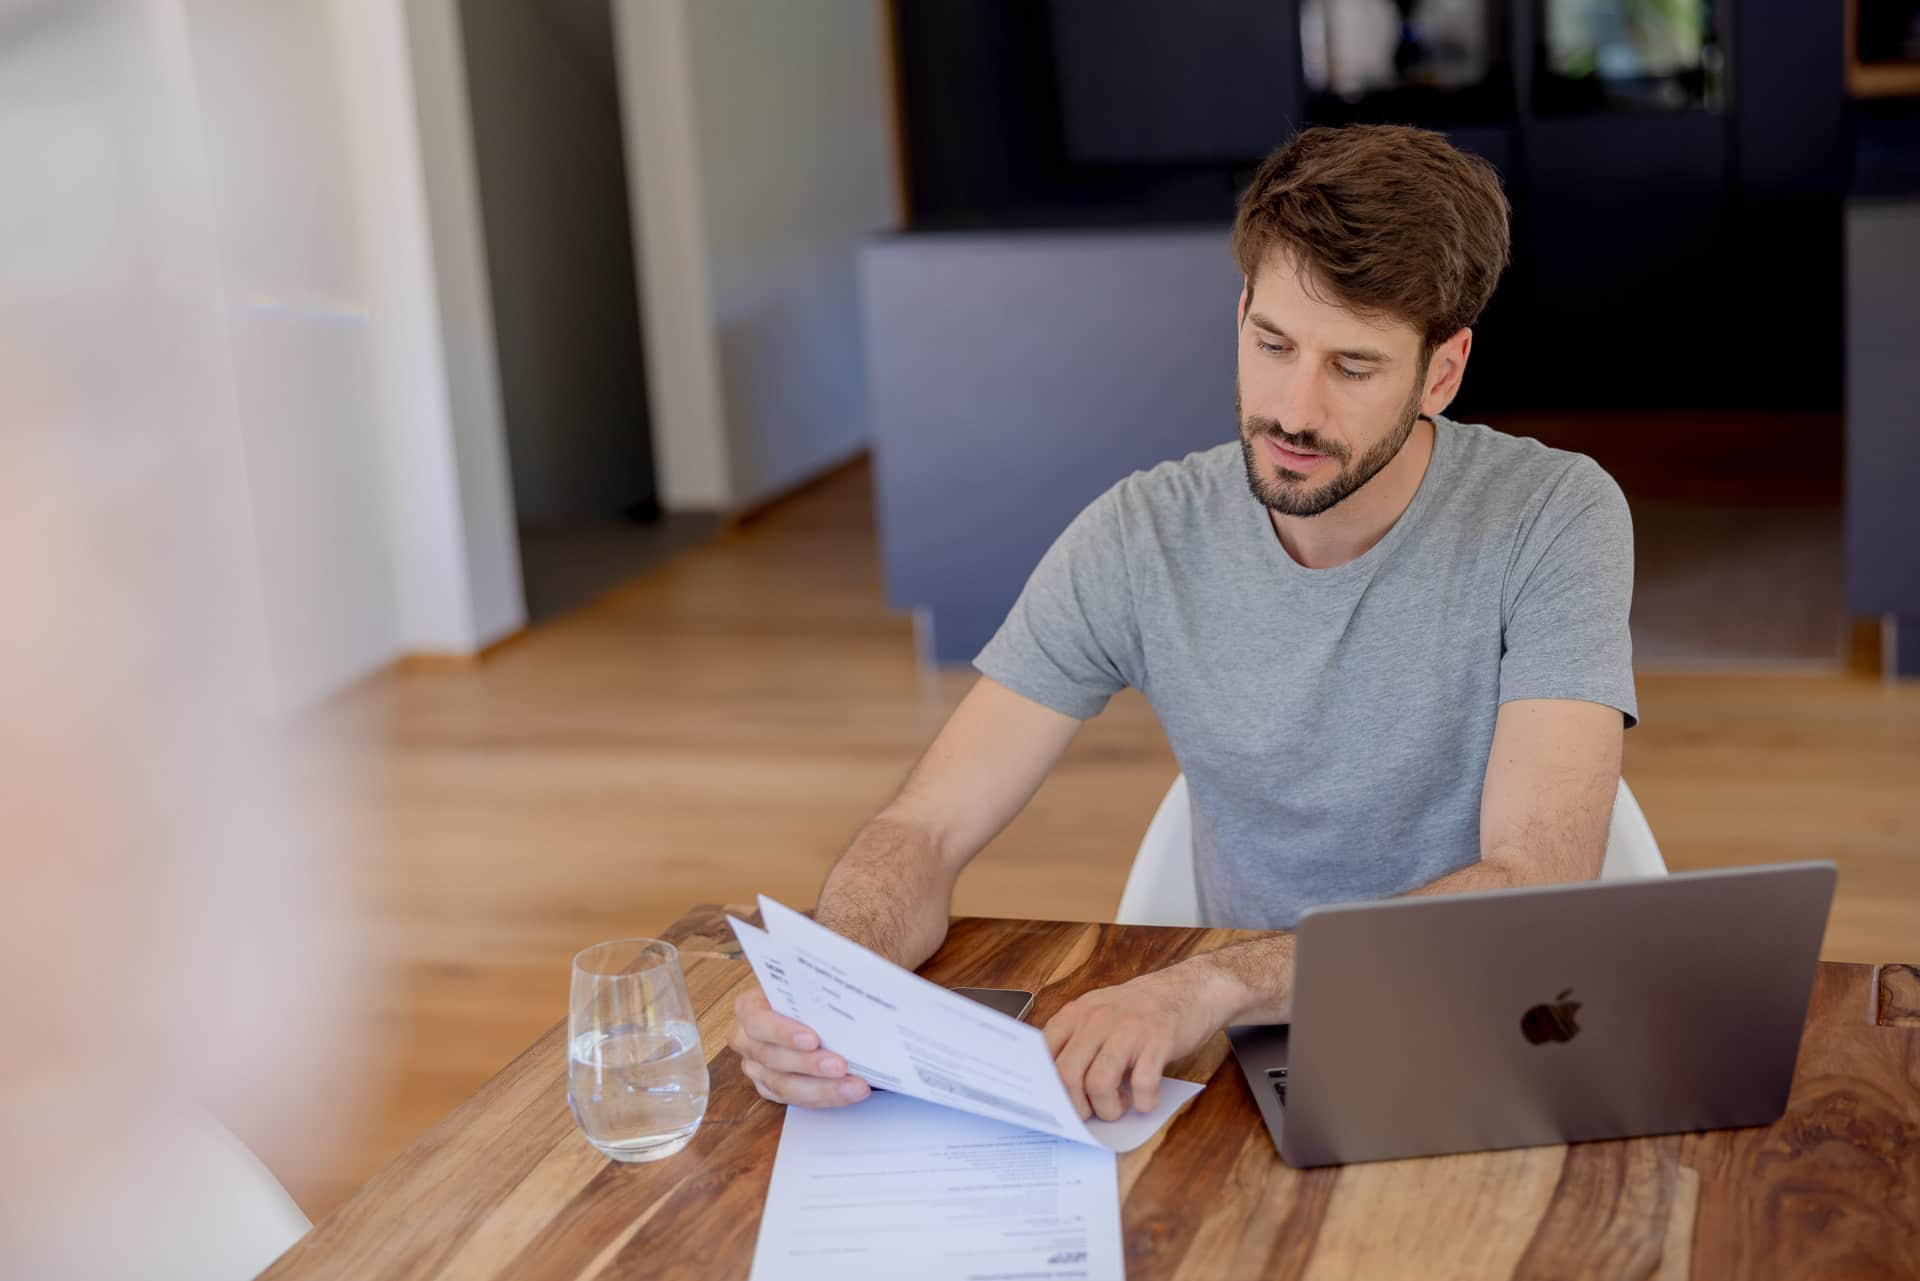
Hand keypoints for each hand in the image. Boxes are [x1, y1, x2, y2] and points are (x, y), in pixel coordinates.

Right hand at [729, 986, 870, 1107]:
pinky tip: (847, 1092)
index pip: (758, 1022)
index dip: (783, 1032)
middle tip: (841, 1066)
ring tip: (853, 1086)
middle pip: (772, 1057)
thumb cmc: (807, 990)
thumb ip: (820, 984)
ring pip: (784, 1085)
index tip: (813, 1039)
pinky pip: (794, 1099)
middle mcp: (746, 1039)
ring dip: (822, 1088)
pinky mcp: (769, 1087)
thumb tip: (858, 984)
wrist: (806, 1006)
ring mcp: (755, 1066)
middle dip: (810, 1064)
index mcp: (749, 1006)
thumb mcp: (807, 979)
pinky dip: (824, 1097)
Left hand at [1042, 963, 1226, 1121]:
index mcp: (1078, 1013)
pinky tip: (1146, 1099)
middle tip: (1090, 1113)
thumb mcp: (1099, 1012)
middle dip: (1076, 1107)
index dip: (1047, 1085)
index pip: (1044, 1052)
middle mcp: (1098, 1018)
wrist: (1190, 987)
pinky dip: (1143, 1103)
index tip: (1057, 1103)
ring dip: (1108, 1109)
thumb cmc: (1141, 1009)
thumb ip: (1076, 1040)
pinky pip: (1142, 1085)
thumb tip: (1056, 1085)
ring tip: (1119, 1106)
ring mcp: (1129, 1029)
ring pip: (1099, 1084)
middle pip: (1067, 1074)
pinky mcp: (1159, 1040)